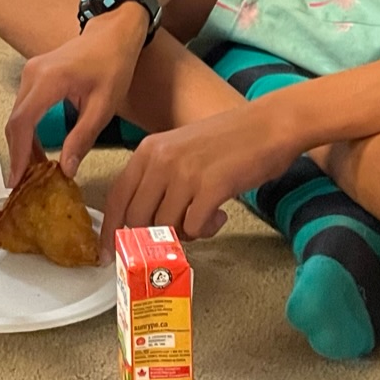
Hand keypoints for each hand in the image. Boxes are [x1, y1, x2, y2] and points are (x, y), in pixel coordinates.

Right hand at [2, 14, 147, 184]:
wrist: (113, 33)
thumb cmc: (112, 63)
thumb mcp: (103, 106)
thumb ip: (82, 138)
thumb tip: (66, 169)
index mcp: (49, 80)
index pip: (23, 123)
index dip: (18, 154)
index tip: (18, 179)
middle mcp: (33, 74)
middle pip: (15, 122)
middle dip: (19, 154)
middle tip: (26, 183)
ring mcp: (30, 72)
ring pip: (17, 116)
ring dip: (23, 144)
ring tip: (35, 170)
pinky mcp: (34, 75)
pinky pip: (24, 108)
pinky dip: (28, 130)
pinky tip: (39, 149)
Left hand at [101, 99, 302, 249]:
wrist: (270, 125)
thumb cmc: (229, 140)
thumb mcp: (180, 150)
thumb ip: (158, 180)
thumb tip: (142, 222)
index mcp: (149, 150)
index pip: (117, 197)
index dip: (110, 230)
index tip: (108, 254)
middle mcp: (161, 160)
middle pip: (137, 218)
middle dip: (149, 239)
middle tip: (170, 243)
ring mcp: (185, 173)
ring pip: (166, 227)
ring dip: (185, 233)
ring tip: (204, 218)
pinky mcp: (211, 187)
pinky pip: (195, 228)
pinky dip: (206, 230)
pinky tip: (219, 214)